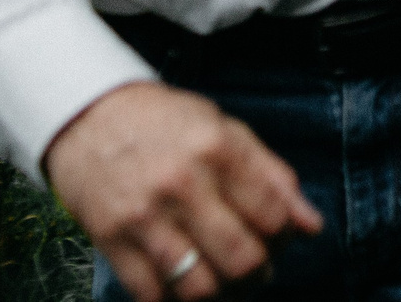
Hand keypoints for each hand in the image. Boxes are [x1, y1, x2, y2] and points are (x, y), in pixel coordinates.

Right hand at [45, 80, 323, 300]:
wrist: (88, 116)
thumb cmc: (166, 123)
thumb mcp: (226, 130)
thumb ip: (273, 176)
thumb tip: (312, 226)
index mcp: (218, 149)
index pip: (273, 214)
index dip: (286, 236)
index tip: (279, 237)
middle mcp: (182, 184)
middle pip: (241, 258)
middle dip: (259, 273)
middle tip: (255, 268)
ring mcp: (144, 216)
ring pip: (198, 286)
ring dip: (221, 294)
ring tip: (223, 281)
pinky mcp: (110, 241)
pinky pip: (152, 295)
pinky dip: (175, 300)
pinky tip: (184, 284)